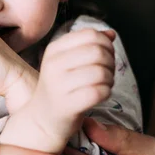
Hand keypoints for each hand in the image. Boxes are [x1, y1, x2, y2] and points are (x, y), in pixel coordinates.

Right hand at [30, 28, 115, 146]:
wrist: (43, 120)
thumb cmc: (61, 88)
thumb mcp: (68, 62)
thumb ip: (89, 45)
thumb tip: (111, 34)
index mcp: (54, 49)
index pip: (90, 35)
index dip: (105, 44)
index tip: (105, 56)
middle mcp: (53, 64)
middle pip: (98, 52)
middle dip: (110, 61)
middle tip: (107, 72)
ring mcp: (59, 85)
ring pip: (101, 72)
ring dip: (110, 79)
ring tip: (104, 84)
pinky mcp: (68, 105)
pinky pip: (99, 92)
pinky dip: (107, 92)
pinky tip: (101, 95)